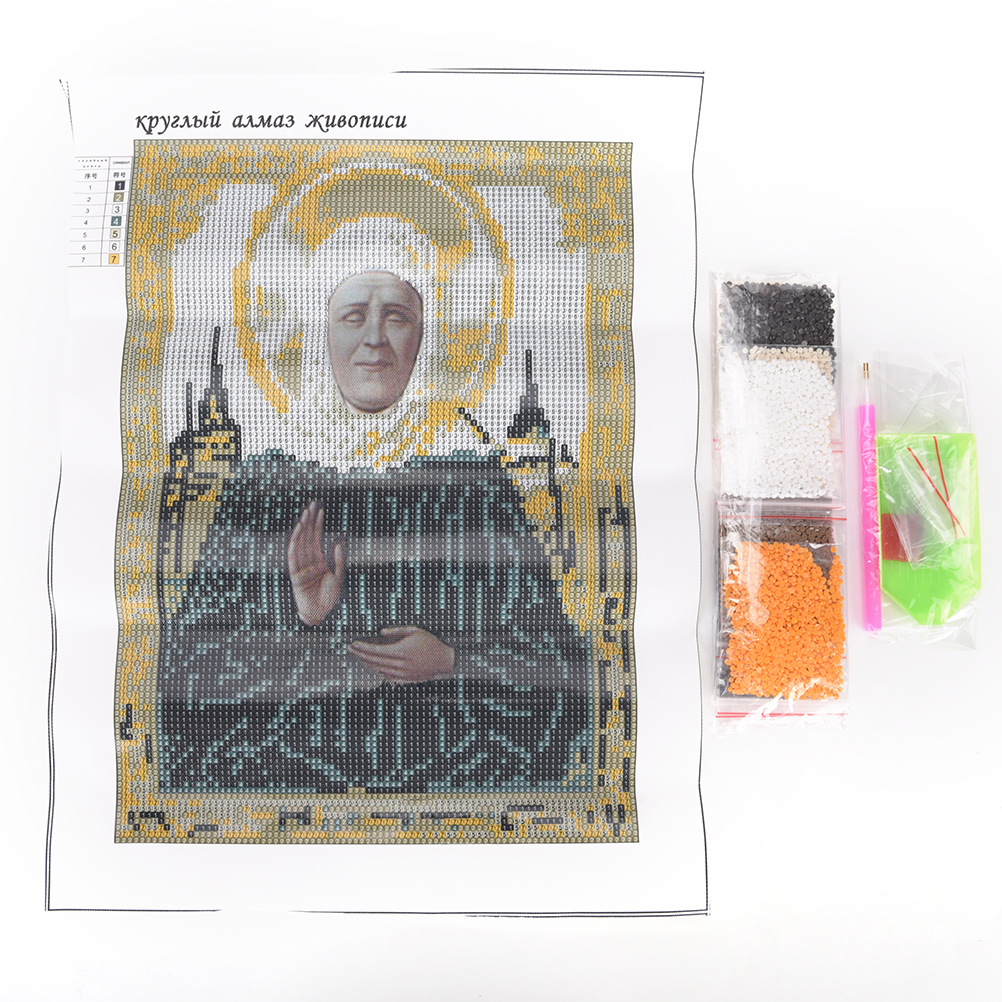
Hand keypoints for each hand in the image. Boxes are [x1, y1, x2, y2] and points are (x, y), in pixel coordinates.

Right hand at [287, 501, 344, 625]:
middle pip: (308, 537)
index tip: (320, 510)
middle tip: (312, 505)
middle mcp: (309, 562)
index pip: (317, 538)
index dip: (318, 524)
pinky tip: (298, 534)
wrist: (321, 614)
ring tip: (305, 515)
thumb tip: (337, 543)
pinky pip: (293, 558)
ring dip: (302, 530)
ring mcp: (301, 568)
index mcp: (319, 561)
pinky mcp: (295, 576)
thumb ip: (339, 560)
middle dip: (310, 521)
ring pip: (300, 544)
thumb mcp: (339, 577)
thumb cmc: (330, 598)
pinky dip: (294, 545)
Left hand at [350, 626, 454, 683]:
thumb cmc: (430, 644)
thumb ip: (397, 631)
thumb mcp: (415, 631)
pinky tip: (373, 666)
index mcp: (402, 651)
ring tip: (359, 657)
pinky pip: (387, 676)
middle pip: (374, 661)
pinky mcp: (405, 679)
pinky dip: (377, 671)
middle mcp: (400, 664)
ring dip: (367, 663)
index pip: (376, 651)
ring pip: (379, 669)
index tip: (354, 644)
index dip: (363, 647)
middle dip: (360, 655)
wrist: (443, 660)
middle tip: (351, 650)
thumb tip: (381, 633)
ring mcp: (402, 673)